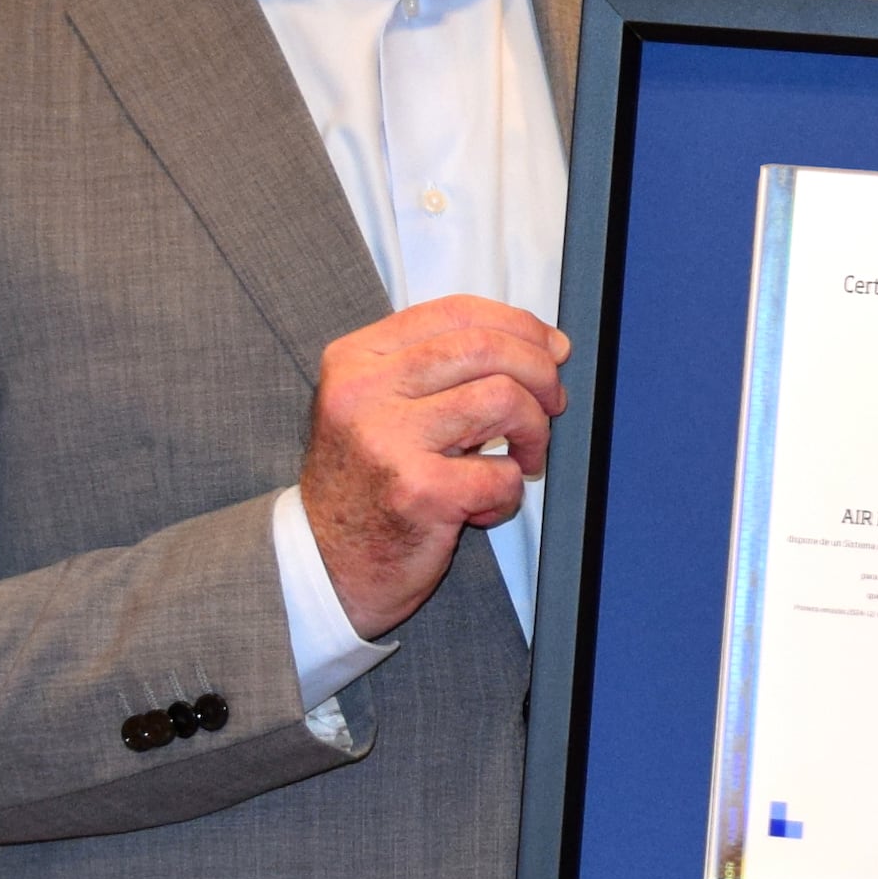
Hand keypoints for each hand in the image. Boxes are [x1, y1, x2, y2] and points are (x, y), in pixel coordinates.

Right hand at [302, 296, 567, 639]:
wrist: (325, 565)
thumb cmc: (369, 484)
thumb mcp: (381, 407)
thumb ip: (439, 369)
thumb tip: (542, 343)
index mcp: (355, 360)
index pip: (454, 313)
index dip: (518, 324)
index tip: (552, 347)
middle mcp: (364, 392)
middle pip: (485, 348)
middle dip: (541, 373)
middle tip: (553, 404)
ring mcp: (388, 441)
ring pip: (503, 399)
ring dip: (534, 431)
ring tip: (524, 457)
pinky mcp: (419, 491)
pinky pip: (503, 472)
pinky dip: (510, 492)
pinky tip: (484, 507)